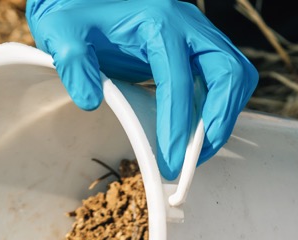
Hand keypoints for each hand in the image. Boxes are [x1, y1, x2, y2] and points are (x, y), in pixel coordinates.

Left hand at [26, 0, 258, 179]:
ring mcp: (197, 34)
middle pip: (229, 73)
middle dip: (217, 121)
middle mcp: (188, 24)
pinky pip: (224, 78)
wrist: (83, 0)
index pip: (179, 80)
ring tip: (196, 151)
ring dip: (222, 117)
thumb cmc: (75, 15)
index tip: (171, 164)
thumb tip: (90, 100)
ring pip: (235, 77)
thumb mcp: (62, 33)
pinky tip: (193, 132)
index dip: (178, 127)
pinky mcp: (198, 47)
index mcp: (159, 21)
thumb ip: (73, 63)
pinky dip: (217, 108)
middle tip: (194, 159)